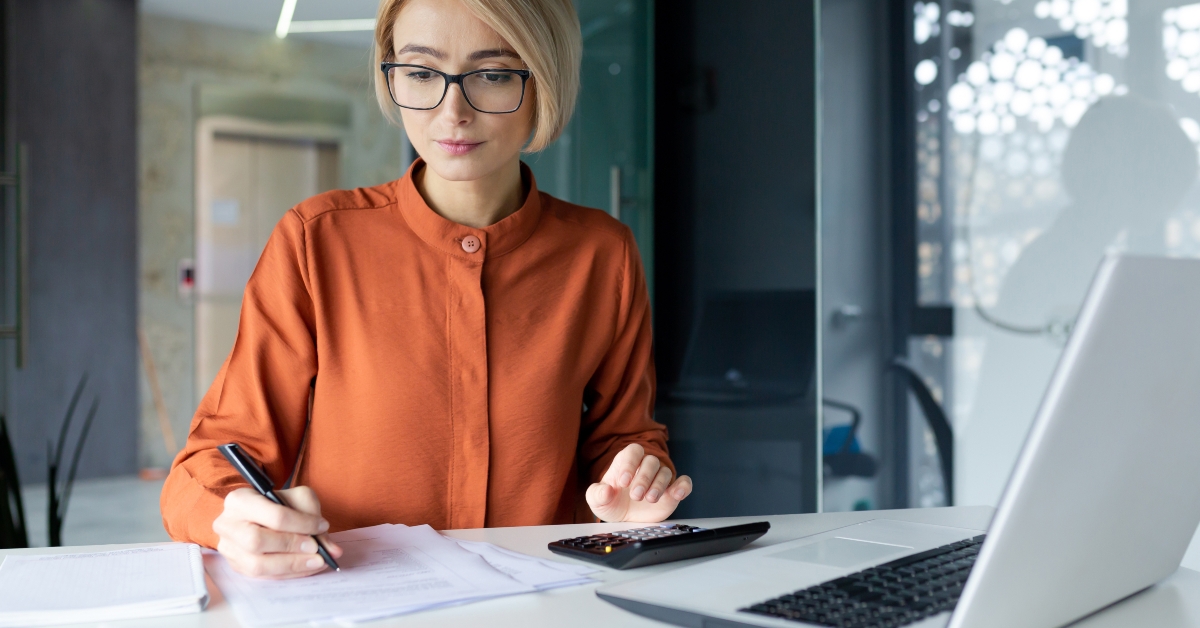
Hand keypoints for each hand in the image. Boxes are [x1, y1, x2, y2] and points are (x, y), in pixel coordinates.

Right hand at [213, 486, 343, 578]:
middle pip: (257, 541)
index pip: (274, 515)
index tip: (322, 526)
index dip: (302, 524)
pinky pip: (262, 576)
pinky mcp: (235, 566)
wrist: (258, 512)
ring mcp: (228, 548)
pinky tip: (305, 567)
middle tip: (315, 548)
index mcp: (240, 500)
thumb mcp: (297, 499)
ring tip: (316, 561)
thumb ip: (314, 519)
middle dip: (291, 546)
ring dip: (291, 565)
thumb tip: (333, 551)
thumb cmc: (278, 503)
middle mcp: (227, 524)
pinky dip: (288, 573)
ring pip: (257, 564)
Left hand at [586, 443, 692, 522]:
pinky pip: (684, 483)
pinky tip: (677, 494)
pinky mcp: (672, 492)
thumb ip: (597, 494)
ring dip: (659, 485)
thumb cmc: (611, 502)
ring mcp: (660, 479)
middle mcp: (645, 467)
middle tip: (636, 496)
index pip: (633, 451)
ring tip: (650, 499)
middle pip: (651, 461)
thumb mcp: (597, 500)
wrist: (624, 519)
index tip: (623, 482)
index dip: (630, 463)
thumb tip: (606, 490)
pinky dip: (683, 486)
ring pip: (666, 472)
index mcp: (627, 462)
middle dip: (644, 478)